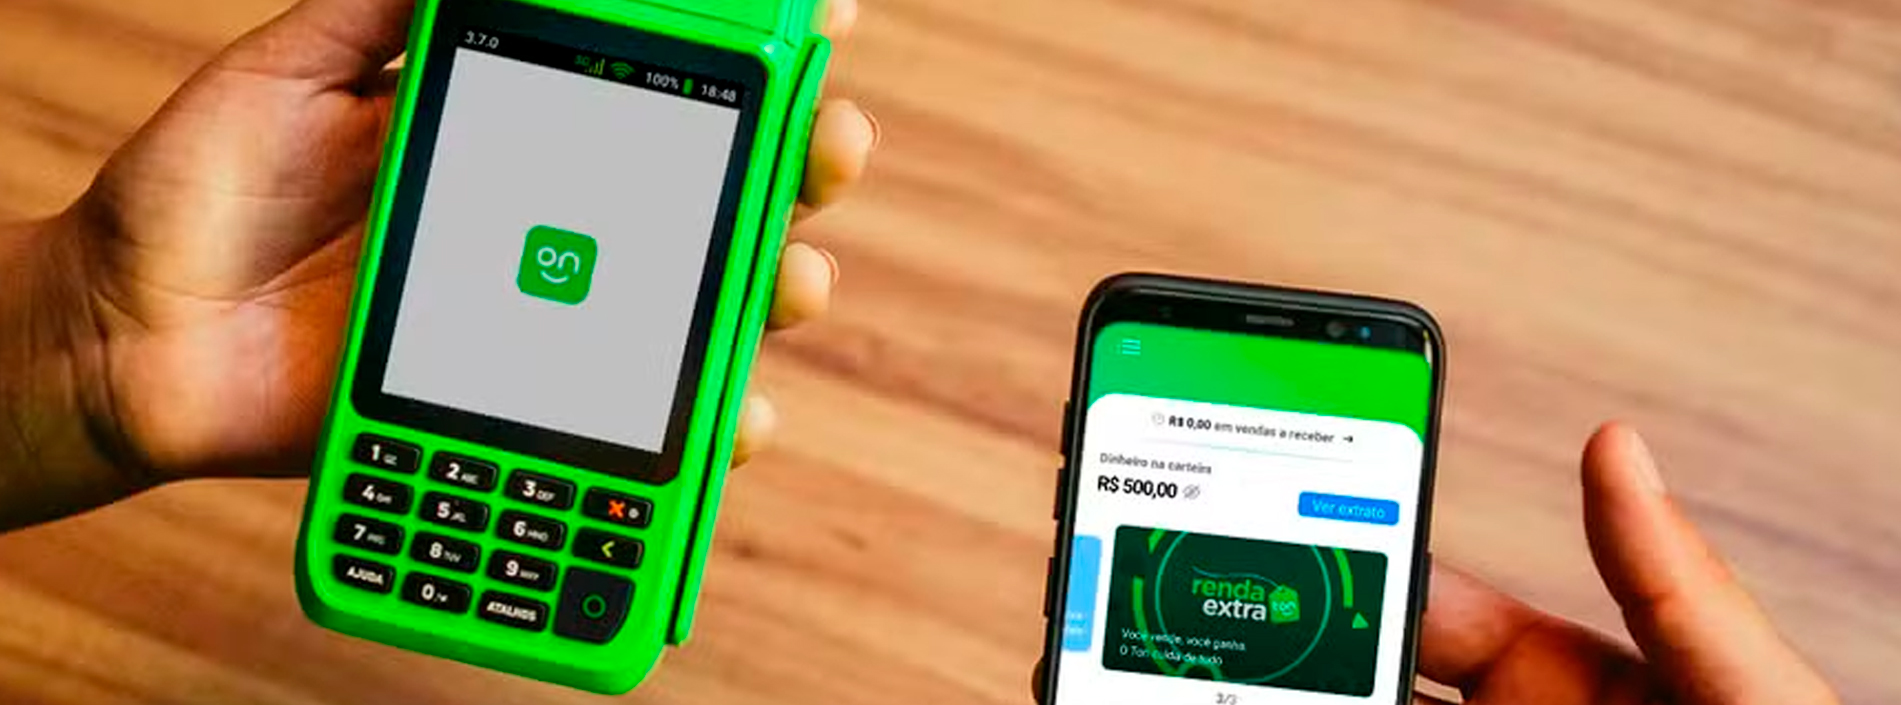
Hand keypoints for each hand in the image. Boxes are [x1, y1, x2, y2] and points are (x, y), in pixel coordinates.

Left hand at [0, 0, 874, 529]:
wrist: (123, 331)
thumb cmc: (198, 194)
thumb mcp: (292, 72)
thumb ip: (381, 5)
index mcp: (507, 135)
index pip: (650, 91)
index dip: (738, 61)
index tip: (814, 22)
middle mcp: (543, 224)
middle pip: (704, 199)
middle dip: (794, 171)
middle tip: (831, 144)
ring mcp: (537, 319)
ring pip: (691, 309)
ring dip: (771, 292)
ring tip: (795, 277)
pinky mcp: (511, 404)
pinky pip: (626, 419)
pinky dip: (698, 429)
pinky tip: (734, 415)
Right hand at [1028, 423, 1838, 704]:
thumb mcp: (1736, 693)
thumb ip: (1672, 586)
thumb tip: (1615, 444)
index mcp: (1557, 680)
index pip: (1420, 604)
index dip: (1333, 562)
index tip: (1249, 528)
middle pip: (1343, 677)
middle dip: (1253, 644)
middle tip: (1163, 619)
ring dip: (1239, 697)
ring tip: (1152, 684)